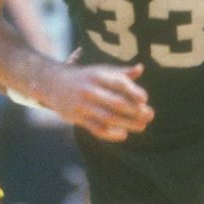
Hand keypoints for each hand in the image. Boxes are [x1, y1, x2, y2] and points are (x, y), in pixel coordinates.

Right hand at [40, 63, 154, 141]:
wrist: (53, 83)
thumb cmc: (85, 77)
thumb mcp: (101, 70)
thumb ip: (121, 72)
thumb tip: (140, 68)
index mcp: (98, 75)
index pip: (118, 83)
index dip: (133, 92)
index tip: (145, 99)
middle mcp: (89, 89)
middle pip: (116, 102)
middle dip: (135, 111)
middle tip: (150, 115)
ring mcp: (82, 105)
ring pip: (108, 117)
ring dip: (127, 123)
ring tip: (142, 126)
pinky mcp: (77, 117)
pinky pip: (95, 128)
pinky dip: (110, 134)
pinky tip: (123, 135)